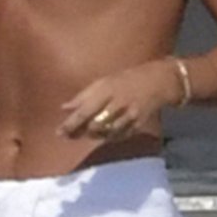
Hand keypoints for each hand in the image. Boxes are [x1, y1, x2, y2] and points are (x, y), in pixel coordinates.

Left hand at [58, 59, 180, 139]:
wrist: (158, 81)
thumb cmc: (126, 79)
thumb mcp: (103, 82)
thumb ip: (83, 96)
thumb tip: (64, 108)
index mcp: (107, 90)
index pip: (85, 111)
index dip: (70, 124)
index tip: (59, 132)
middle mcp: (118, 103)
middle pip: (94, 125)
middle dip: (79, 132)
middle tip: (68, 136)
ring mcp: (129, 115)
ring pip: (106, 133)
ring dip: (93, 136)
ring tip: (85, 133)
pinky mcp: (138, 124)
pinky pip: (118, 136)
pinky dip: (108, 137)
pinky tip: (102, 134)